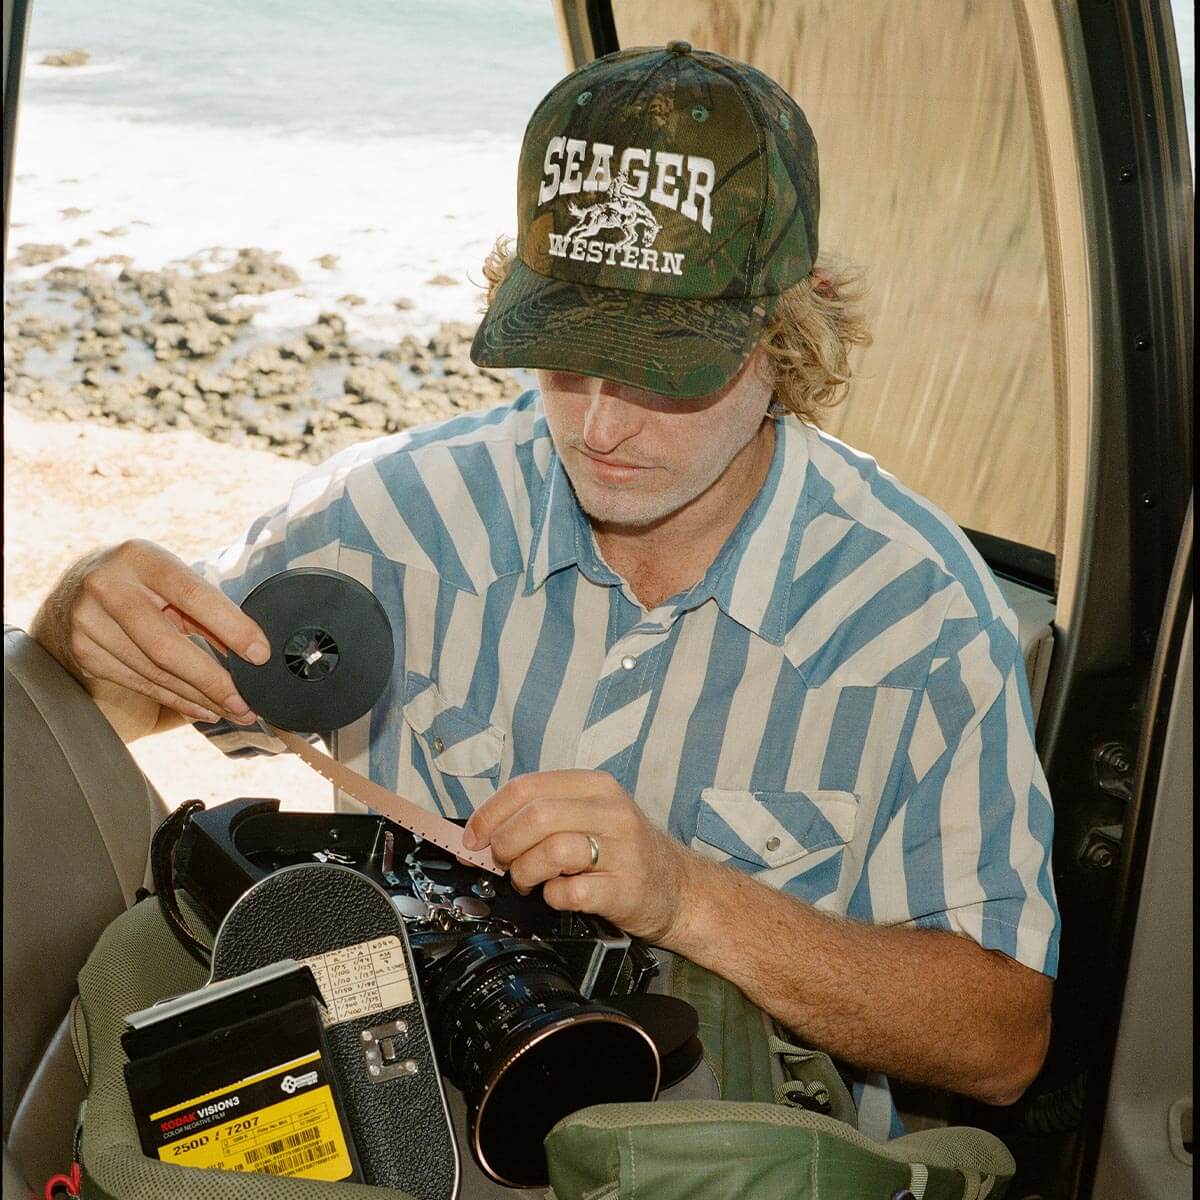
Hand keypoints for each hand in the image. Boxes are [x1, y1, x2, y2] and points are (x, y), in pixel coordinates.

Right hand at [37, 539, 269, 725]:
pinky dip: (177, 700)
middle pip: (166, 646)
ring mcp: (89, 622)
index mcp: (141, 558)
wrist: (83, 585)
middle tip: (245, 703)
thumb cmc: (147, 582)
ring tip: (234, 710)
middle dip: (212, 680)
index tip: (260, 655)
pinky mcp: (85, 652)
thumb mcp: (174, 580)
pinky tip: (204, 709)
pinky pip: (140, 684)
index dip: (231, 626)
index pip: (193, 594)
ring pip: (154, 672)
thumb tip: (253, 653)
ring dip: (200, 698)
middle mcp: (107, 587)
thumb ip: (208, 610)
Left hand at [462, 769, 693, 943]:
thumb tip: (483, 832)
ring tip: (528, 882)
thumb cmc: (622, 852)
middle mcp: (612, 812)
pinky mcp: (625, 888)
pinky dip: (553, 897)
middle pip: (536, 817)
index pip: (528, 787)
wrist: (679, 888)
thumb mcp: (589, 816)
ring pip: (551, 851)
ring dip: (525, 872)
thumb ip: (543, 814)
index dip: (491, 813)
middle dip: (505, 844)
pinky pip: (571, 892)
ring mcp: (622, 850)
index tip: (474, 838)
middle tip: (503, 863)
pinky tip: (560, 895)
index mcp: (595, 786)